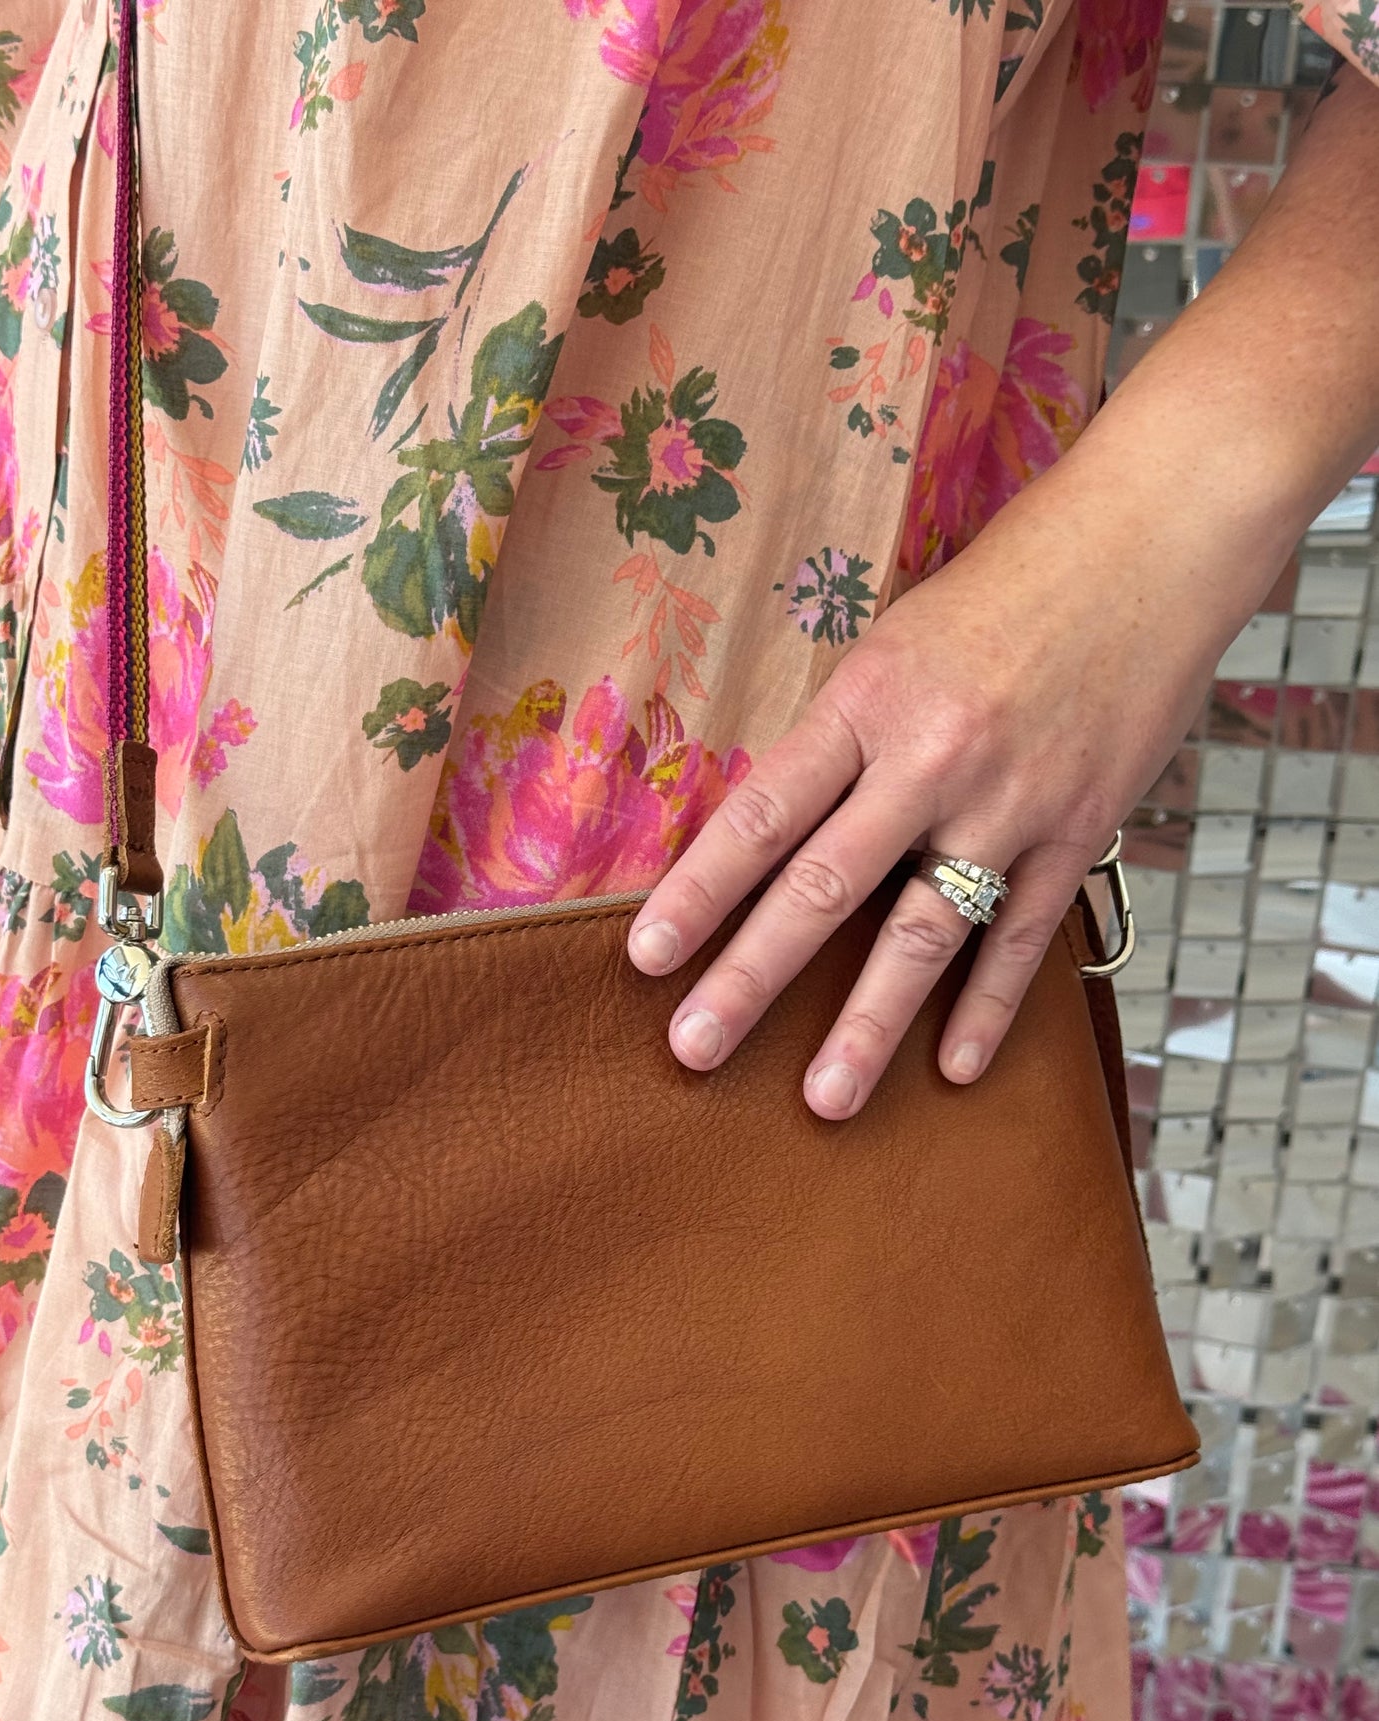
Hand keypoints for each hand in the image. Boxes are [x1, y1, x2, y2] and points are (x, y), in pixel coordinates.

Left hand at [626, 67, 1378, 1118]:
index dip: (699, 891)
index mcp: (866, 700)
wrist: (1151, 543)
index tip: (645, 956)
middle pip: (824, 889)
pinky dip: (989, 1008)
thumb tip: (774, 830)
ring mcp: (1010, 803)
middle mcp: (931, 758)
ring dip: (868, 1025)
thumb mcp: (895, 642)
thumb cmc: (1008, 584)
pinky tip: (955, 1068)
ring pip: (925, 935)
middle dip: (751, 979)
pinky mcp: (1078, 830)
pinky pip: (1023, 938)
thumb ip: (842, 737)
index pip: (761, 814)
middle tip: (693, 1050)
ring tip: (824, 1099)